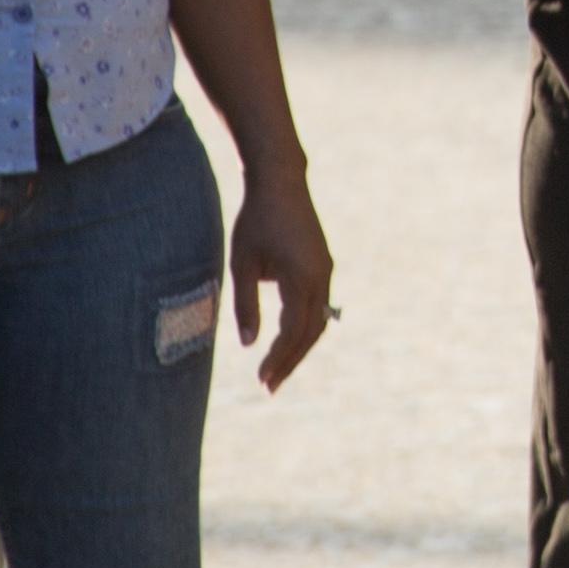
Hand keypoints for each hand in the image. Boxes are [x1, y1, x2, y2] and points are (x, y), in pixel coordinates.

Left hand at [229, 156, 335, 388]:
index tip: (262, 379)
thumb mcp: (243, 264)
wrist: (281, 182)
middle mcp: (321, 277)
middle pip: (312, 331)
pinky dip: (304, 327)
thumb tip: (250, 344)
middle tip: (270, 385)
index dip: (279, 358)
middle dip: (291, 360)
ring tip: (277, 369)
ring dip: (299, 346)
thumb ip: (246, 305)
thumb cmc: (256, 220)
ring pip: (318, 320)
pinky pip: (318, 304)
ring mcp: (325, 270)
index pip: (293, 330)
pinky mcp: (322, 264)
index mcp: (303, 277)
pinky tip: (287, 338)